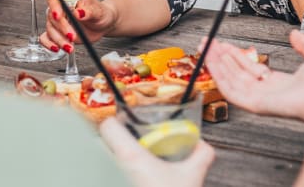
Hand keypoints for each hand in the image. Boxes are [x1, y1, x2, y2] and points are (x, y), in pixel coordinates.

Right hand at [40, 0, 116, 52]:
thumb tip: (79, 12)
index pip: (55, 0)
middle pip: (52, 17)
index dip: (54, 7)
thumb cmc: (100, 14)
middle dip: (61, 29)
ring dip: (58, 40)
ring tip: (70, 47)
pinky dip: (49, 44)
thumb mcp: (98, 12)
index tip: (58, 16)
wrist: (103, 25)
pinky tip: (57, 49)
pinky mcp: (58, 33)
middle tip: (72, 36)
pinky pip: (46, 38)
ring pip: (50, 29)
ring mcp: (58, 22)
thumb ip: (89, 11)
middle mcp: (61, 10)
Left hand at [99, 118, 214, 186]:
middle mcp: (114, 169)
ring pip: (102, 166)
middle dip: (113, 147)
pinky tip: (131, 181)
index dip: (116, 123)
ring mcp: (111, 180)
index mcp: (131, 157)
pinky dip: (115, 177)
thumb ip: (201, 155)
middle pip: (101, 147)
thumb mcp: (192, 178)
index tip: (125, 125)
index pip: (108, 127)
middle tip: (130, 150)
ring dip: (112, 166)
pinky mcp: (108, 184)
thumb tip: (202, 144)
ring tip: (131, 171)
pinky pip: (107, 178)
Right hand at [205, 29, 303, 125]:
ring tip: (206, 48)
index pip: (249, 70)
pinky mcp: (257, 105)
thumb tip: (294, 34)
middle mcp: (267, 93)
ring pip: (231, 81)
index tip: (222, 44)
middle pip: (236, 74)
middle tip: (207, 43)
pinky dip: (220, 76)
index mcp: (279, 84)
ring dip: (216, 65)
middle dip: (220, 58)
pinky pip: (232, 91)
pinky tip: (212, 62)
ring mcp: (261, 100)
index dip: (235, 56)